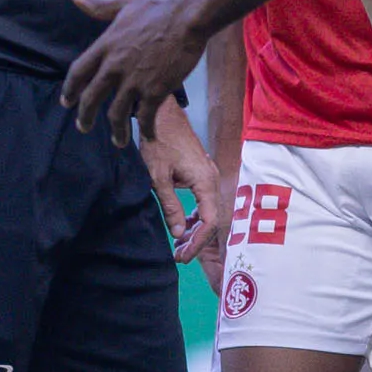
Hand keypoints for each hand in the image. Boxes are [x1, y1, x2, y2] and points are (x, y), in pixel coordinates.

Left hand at [63, 0, 208, 136]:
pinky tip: (149, 137)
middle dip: (85, 117)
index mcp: (106, 46)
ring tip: (118, 141)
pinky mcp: (155, 91)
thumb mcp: (124, 3)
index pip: (78, 72)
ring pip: (117, 114)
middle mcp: (114, 66)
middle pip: (91, 98)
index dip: (70, 89)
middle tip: (83, 127)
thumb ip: (98, 6)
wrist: (188, 18)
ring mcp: (134, 81)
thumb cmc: (159, 7)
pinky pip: (146, 117)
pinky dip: (146, 130)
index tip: (66, 101)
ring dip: (117, 131)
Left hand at [138, 97, 223, 264]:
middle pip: (212, 219)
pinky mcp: (202, 174)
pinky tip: (184, 226)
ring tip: (179, 246)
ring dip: (195, 230)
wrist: (162, 115)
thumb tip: (179, 234)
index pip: (210, 221)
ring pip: (208, 211)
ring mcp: (208, 176)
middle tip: (179, 256)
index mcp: (206, 181)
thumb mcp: (159, 177)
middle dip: (196, 240)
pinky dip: (195, 216)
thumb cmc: (159, 142)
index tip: (183, 256)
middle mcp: (212, 180)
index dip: (197, 242)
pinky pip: (204, 202)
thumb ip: (170, 207)